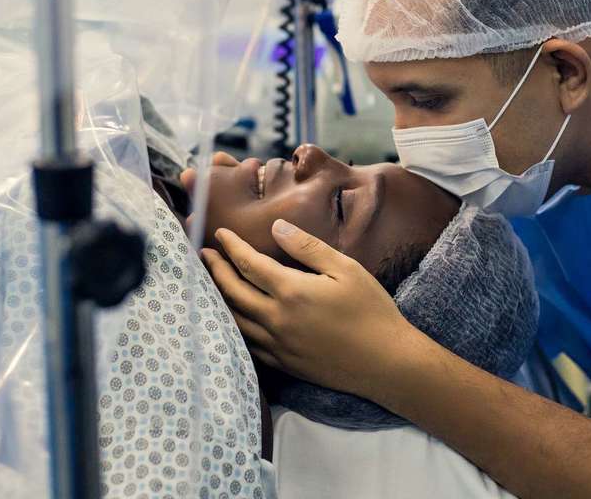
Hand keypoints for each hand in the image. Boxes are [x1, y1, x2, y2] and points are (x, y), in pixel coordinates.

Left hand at [201, 219, 414, 398]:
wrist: (386, 363)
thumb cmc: (371, 311)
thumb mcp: (346, 269)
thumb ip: (308, 247)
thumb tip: (277, 227)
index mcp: (292, 292)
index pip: (249, 264)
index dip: (231, 247)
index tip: (220, 234)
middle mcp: (277, 320)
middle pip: (233, 292)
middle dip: (215, 270)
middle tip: (204, 255)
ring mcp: (277, 345)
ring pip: (234, 320)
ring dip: (217, 299)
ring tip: (209, 283)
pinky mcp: (283, 363)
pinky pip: (247, 343)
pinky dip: (233, 327)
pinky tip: (233, 318)